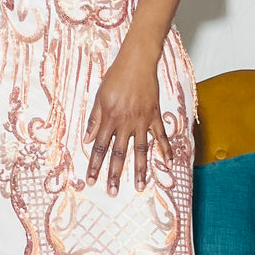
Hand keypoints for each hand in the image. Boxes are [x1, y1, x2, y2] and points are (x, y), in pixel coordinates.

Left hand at [84, 44, 170, 194]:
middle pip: (119, 153)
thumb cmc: (115, 77)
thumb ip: (94, 119)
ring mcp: (142, 121)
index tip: (91, 180)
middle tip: (112, 192)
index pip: (99, 147)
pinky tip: (168, 163)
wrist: (137, 62)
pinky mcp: (155, 116)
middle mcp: (125, 123)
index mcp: (109, 119)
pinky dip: (166, 149)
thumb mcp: (99, 97)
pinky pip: (161, 136)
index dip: (94, 164)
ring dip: (140, 169)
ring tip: (140, 187)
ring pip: (141, 150)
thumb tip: (86, 139)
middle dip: (115, 174)